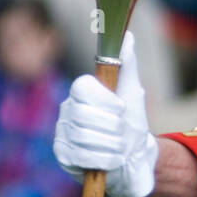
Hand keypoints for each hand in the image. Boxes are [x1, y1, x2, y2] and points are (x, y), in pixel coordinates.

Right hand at [53, 31, 157, 196]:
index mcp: (81, 92)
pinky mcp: (63, 155)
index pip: (81, 87)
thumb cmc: (131, 122)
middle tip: (122, 131)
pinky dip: (105, 160)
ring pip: (83, 137)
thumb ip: (128, 65)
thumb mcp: (133, 93)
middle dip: (112, 126)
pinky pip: (81, 157)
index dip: (104, 99)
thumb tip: (127, 36)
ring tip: (120, 146)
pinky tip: (112, 159)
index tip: (121, 108)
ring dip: (111, 144)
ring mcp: (62, 133)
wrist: (134, 158)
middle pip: (83, 115)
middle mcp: (67, 110)